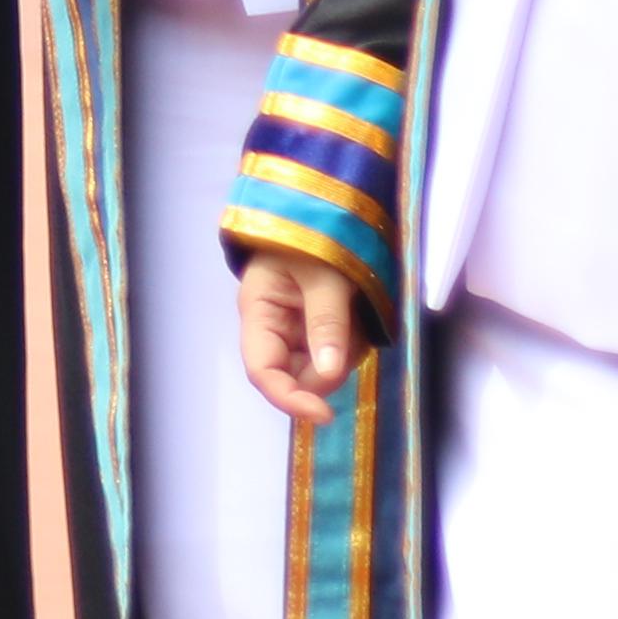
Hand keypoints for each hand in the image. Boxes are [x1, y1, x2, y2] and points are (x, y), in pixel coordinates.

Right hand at [238, 247, 373, 423]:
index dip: (289, 399)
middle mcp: (274, 328)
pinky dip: (353, 341)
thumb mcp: (323, 275)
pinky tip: (358, 310)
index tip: (325, 414)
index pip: (263, 371)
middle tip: (353, 327)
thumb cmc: (313, 233)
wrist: (323, 204)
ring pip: (323, 367)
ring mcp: (297, 329)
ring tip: (355, 306)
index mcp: (259, 312)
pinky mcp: (318, 327)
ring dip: (346, 349)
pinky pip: (338, 353)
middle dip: (330, 365)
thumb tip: (329, 374)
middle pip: (297, 375)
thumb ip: (326, 323)